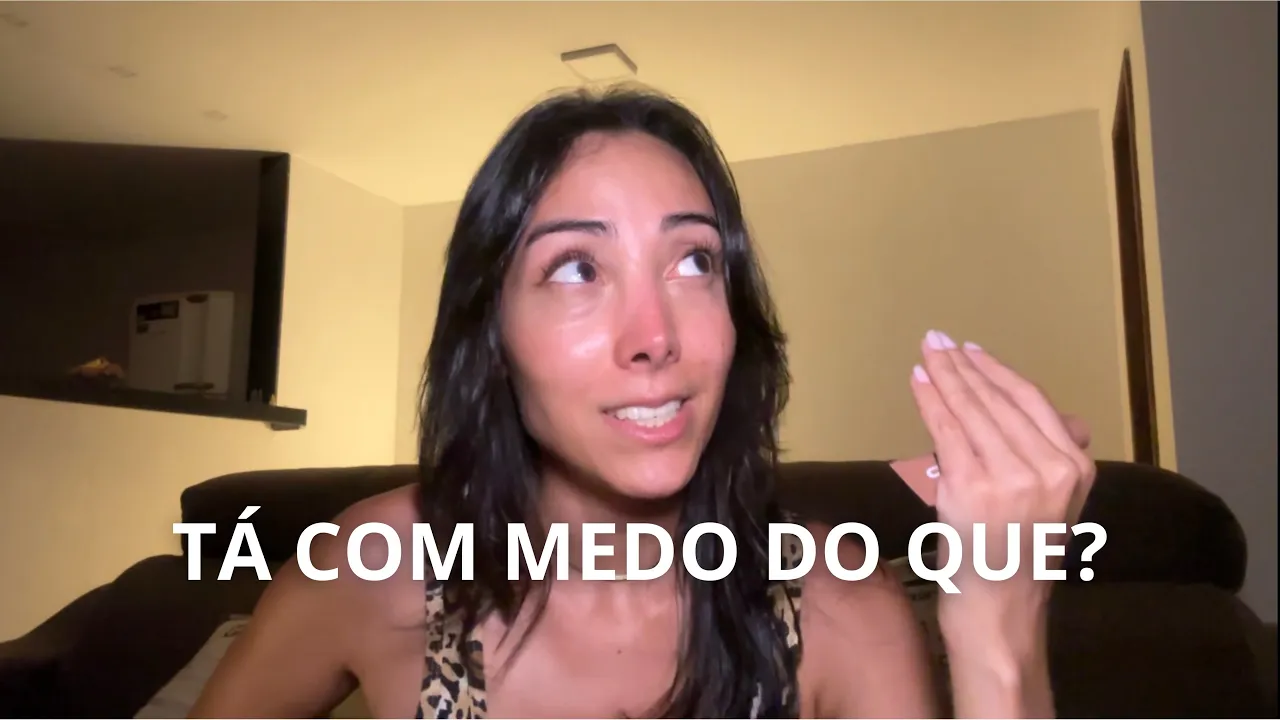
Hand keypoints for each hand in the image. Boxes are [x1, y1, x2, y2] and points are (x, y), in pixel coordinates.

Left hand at [908, 330, 1095, 644]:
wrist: (999, 608)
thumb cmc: (1018, 556)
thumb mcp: (1055, 505)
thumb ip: (1057, 458)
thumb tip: (1070, 421)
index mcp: (1077, 468)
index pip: (1033, 403)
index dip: (999, 372)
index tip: (973, 351)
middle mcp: (1051, 469)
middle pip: (999, 401)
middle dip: (964, 367)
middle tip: (938, 341)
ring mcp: (1011, 478)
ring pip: (971, 411)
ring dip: (945, 376)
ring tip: (927, 354)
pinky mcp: (972, 488)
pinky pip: (947, 430)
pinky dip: (930, 400)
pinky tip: (919, 380)